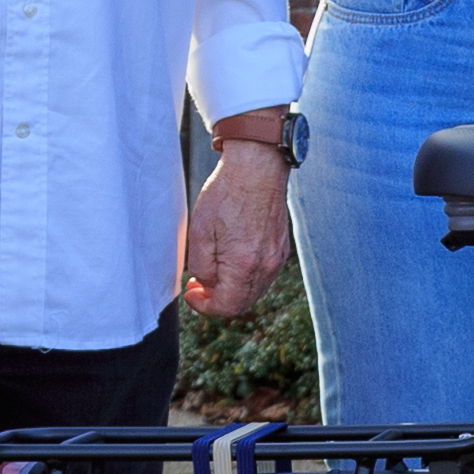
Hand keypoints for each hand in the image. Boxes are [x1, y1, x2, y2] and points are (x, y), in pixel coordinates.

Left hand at [182, 140, 294, 319]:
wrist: (257, 166)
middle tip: (198, 285)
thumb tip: (207, 283)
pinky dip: (246, 277)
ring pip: (254, 291)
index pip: (226, 307)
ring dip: (232, 290)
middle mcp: (266, 266)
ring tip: (213, 271)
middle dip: (217, 300)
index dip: (204, 307)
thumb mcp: (199, 231)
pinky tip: (232, 260)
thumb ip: (201, 265)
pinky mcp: (282, 248)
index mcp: (244, 265)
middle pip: (242, 303)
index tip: (191, 293)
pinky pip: (264, 276)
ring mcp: (277, 258)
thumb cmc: (227, 193)